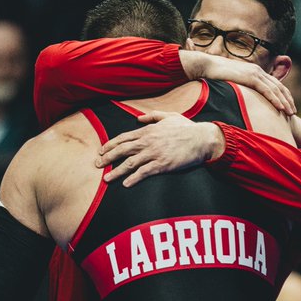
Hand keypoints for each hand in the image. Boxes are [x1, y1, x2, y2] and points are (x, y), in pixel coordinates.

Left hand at [97, 112, 222, 186]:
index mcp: (148, 130)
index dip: (111, 144)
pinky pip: (144, 173)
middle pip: (122, 150)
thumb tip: (138, 118)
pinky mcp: (162, 165)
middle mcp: (148, 142)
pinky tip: (126, 184)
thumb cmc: (187, 128)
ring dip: (116, 172)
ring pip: (130, 163)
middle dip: (108, 158)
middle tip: (97, 165)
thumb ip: (153, 116)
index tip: (101, 151)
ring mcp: (155, 153)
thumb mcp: (169, 116)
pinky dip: (134, 179)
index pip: (124, 138)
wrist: (202, 139)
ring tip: (106, 179)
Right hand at [187, 52, 295, 115]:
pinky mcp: (251, 77)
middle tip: (293, 112)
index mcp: (254, 71)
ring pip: (276, 89)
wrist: (206, 66)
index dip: (283, 95)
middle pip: (279, 86)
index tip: (287, 105)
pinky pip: (267, 90)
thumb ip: (238, 88)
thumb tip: (238, 99)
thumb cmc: (214, 75)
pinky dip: (275, 99)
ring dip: (285, 101)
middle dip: (288, 99)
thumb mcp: (230, 82)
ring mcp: (255, 73)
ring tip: (291, 113)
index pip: (274, 84)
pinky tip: (281, 108)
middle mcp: (258, 71)